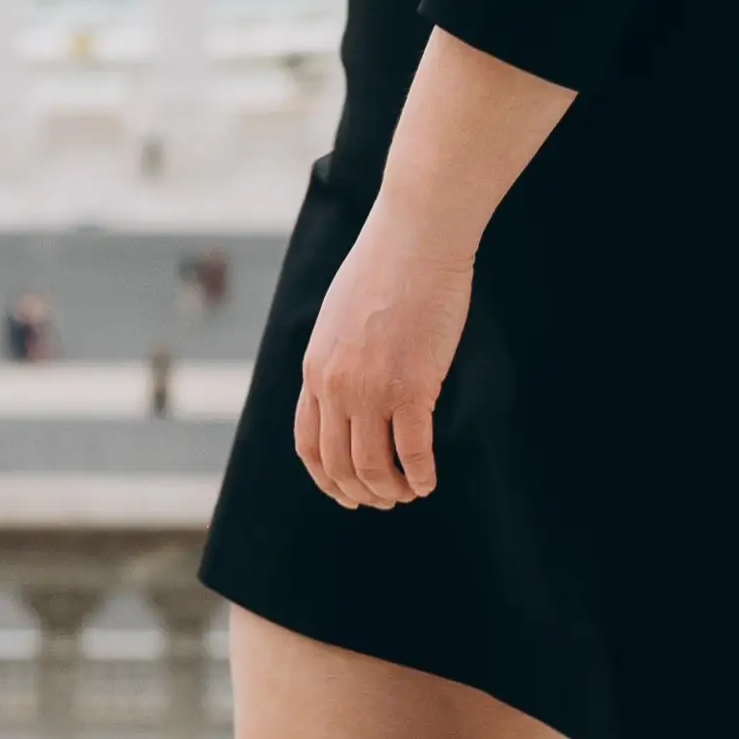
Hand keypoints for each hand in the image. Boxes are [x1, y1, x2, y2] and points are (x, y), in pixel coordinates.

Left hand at [290, 211, 474, 507]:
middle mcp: (335, 386)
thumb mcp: (340, 317)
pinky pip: (412, 453)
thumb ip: (338, 358)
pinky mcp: (411, 387)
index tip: (348, 494)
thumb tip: (348, 391)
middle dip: (363, 492)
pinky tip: (429, 480)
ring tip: (410, 491)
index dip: (328, 479)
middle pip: (341, 466)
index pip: (309, 446)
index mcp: (315, 369)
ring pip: (374, 468)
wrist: (415, 239)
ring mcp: (371, 389)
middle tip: (387, 499)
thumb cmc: (385, 270)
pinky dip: (420, 476)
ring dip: (393, 490)